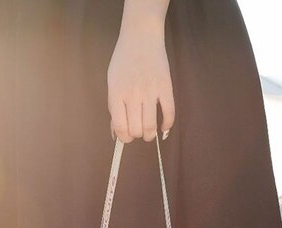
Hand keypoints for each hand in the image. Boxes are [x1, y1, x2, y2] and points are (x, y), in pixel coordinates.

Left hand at [107, 6, 174, 143]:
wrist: (141, 36)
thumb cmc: (124, 60)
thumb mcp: (112, 82)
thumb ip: (114, 107)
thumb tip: (116, 133)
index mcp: (117, 93)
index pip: (120, 126)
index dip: (123, 137)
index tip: (126, 137)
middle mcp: (133, 94)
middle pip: (135, 129)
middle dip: (136, 135)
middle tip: (137, 131)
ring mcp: (150, 91)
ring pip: (150, 126)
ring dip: (149, 135)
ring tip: (149, 132)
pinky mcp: (165, 87)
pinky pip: (169, 113)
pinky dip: (167, 125)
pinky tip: (164, 128)